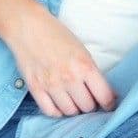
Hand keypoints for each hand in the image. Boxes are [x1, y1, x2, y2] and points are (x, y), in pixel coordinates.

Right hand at [2, 5, 116, 117]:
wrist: (28, 26)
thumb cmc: (57, 35)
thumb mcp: (82, 50)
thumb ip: (91, 72)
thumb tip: (102, 93)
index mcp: (85, 65)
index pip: (104, 97)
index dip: (108, 104)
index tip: (108, 104)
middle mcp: (69, 77)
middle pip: (87, 107)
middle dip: (90, 104)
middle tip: (87, 98)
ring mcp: (51, 84)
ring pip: (70, 112)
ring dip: (74, 108)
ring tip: (73, 100)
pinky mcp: (35, 88)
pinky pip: (50, 111)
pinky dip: (57, 111)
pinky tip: (59, 104)